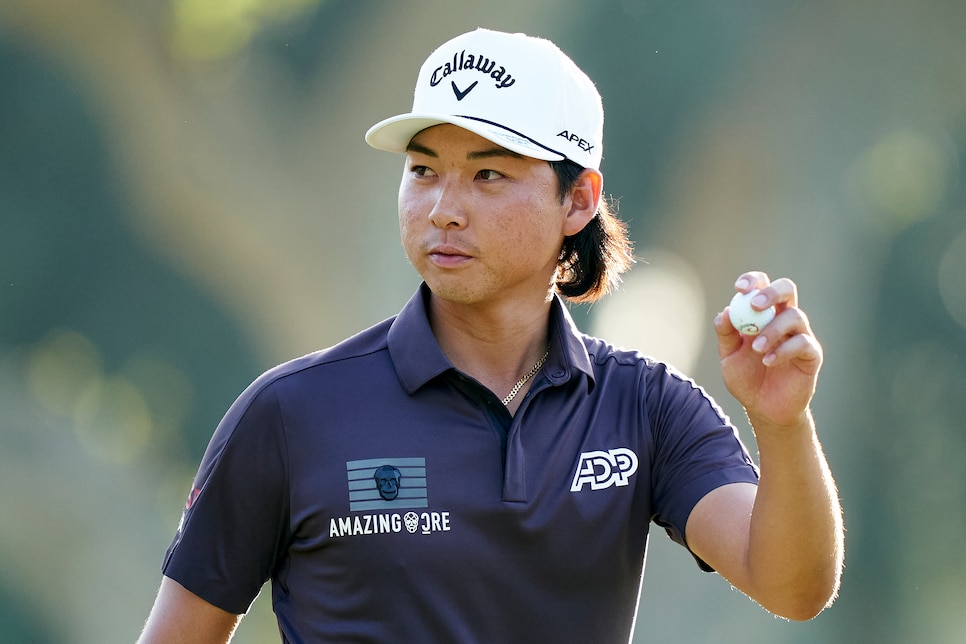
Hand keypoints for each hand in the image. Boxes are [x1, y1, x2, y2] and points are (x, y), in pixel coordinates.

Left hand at [714, 272, 822, 429]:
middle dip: (771, 293)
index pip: (762, 285)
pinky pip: (803, 343)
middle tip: (754, 305)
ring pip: (794, 316)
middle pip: (787, 289)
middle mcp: (784, 319)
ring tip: (756, 349)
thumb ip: (726, 334)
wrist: (763, 408)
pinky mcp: (812, 354)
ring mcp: (800, 335)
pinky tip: (767, 361)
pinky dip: (782, 350)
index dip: (753, 281)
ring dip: (772, 330)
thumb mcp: (729, 356)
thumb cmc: (746, 378)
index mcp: (762, 314)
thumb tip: (725, 312)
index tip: (739, 289)